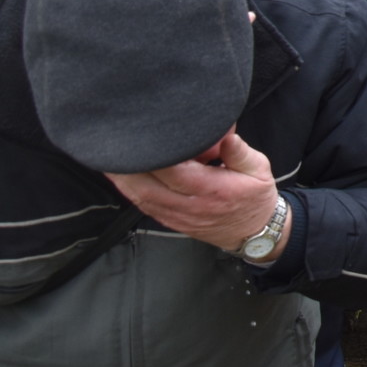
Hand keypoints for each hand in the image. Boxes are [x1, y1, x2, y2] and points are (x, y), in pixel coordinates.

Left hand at [105, 129, 281, 254]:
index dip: (156, 155)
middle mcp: (190, 205)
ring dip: (121, 176)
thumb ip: (240, 152)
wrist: (251, 232)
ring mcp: (176, 215)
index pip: (176, 172)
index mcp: (213, 190)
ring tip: (107, 154)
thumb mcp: (259, 170)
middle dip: (128, 164)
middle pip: (148, 185)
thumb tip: (226, 136)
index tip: (144, 134)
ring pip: (139, 196)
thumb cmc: (253, 197)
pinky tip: (117, 173)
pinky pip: (141, 203)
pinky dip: (127, 188)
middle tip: (114, 140)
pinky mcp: (168, 219)